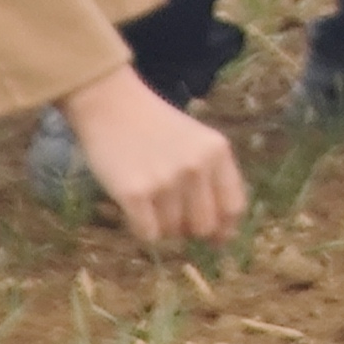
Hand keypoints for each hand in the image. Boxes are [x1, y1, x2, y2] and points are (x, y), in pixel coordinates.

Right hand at [58, 64, 247, 243]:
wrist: (110, 103)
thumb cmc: (155, 125)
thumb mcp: (196, 142)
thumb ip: (212, 179)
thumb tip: (221, 234)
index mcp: (217, 152)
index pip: (233, 207)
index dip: (224, 230)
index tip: (214, 240)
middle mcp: (197, 167)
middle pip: (204, 227)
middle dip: (188, 229)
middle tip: (171, 214)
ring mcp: (166, 181)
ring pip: (173, 233)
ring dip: (162, 226)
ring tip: (150, 200)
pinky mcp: (135, 193)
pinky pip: (148, 234)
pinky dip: (141, 229)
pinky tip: (134, 207)